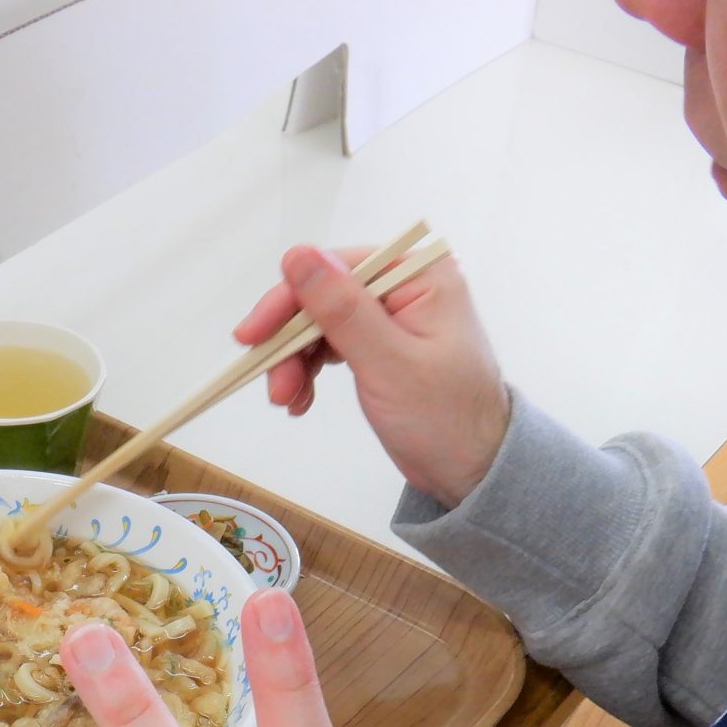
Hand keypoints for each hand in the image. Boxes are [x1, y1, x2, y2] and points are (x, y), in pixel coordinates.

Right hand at [236, 244, 509, 508]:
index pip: (335, 268)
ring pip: (322, 323)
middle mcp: (406, 286)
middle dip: (291, 341)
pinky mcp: (383, 346)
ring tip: (287, 400)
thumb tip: (297, 256)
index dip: (289, 300)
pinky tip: (301, 399)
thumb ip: (341, 308)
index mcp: (419, 275)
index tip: (253, 337)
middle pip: (324, 296)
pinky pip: (333, 345)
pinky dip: (311, 370)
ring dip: (296, 361)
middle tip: (273, 386)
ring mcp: (394, 317)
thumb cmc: (446, 420)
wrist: (473, 470)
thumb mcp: (388, 363)